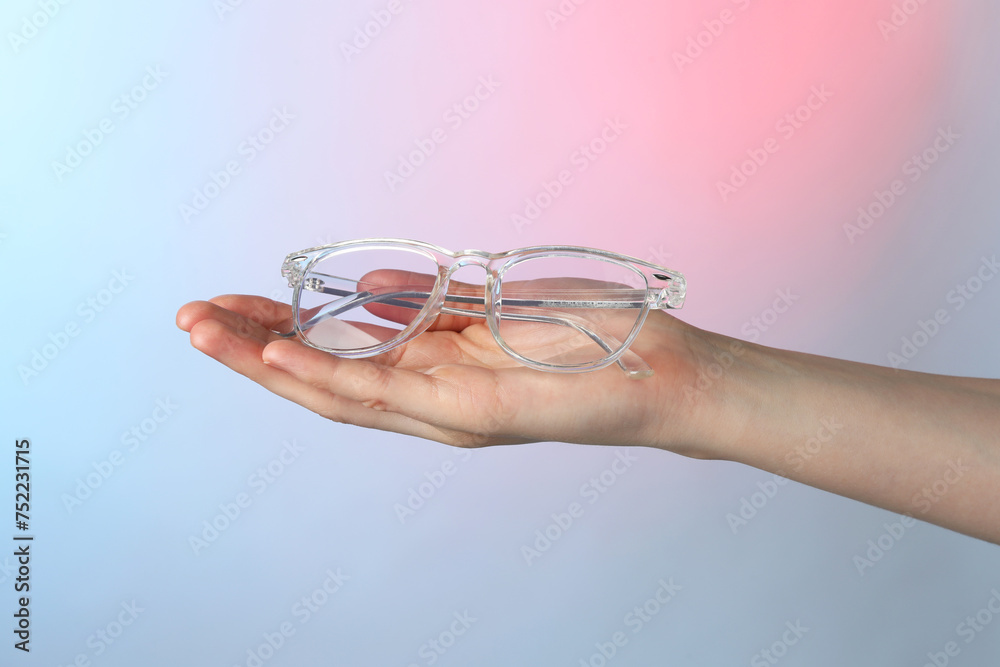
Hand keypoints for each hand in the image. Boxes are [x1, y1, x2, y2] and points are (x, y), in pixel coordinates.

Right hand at [175, 294, 710, 452]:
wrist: (657, 368)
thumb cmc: (582, 335)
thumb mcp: (488, 306)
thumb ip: (426, 302)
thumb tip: (363, 291)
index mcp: (429, 369)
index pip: (334, 352)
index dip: (274, 331)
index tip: (226, 304)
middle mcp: (426, 399)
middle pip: (319, 376)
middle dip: (249, 349)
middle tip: (188, 319)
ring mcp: (443, 412)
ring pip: (335, 391)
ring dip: (266, 362)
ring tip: (207, 334)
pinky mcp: (470, 414)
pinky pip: (385, 396)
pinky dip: (326, 377)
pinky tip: (278, 358)